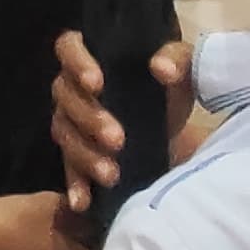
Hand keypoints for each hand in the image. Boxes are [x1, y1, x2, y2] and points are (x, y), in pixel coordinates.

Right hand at [50, 28, 198, 213]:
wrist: (173, 122)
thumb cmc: (171, 85)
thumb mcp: (183, 68)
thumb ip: (178, 59)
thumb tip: (161, 68)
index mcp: (94, 55)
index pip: (68, 47)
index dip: (77, 63)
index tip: (98, 83)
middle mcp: (73, 86)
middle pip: (66, 97)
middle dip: (90, 118)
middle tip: (118, 139)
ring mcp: (71, 122)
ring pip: (65, 134)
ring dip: (86, 155)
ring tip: (112, 174)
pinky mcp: (78, 154)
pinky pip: (68, 168)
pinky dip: (75, 185)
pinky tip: (83, 202)